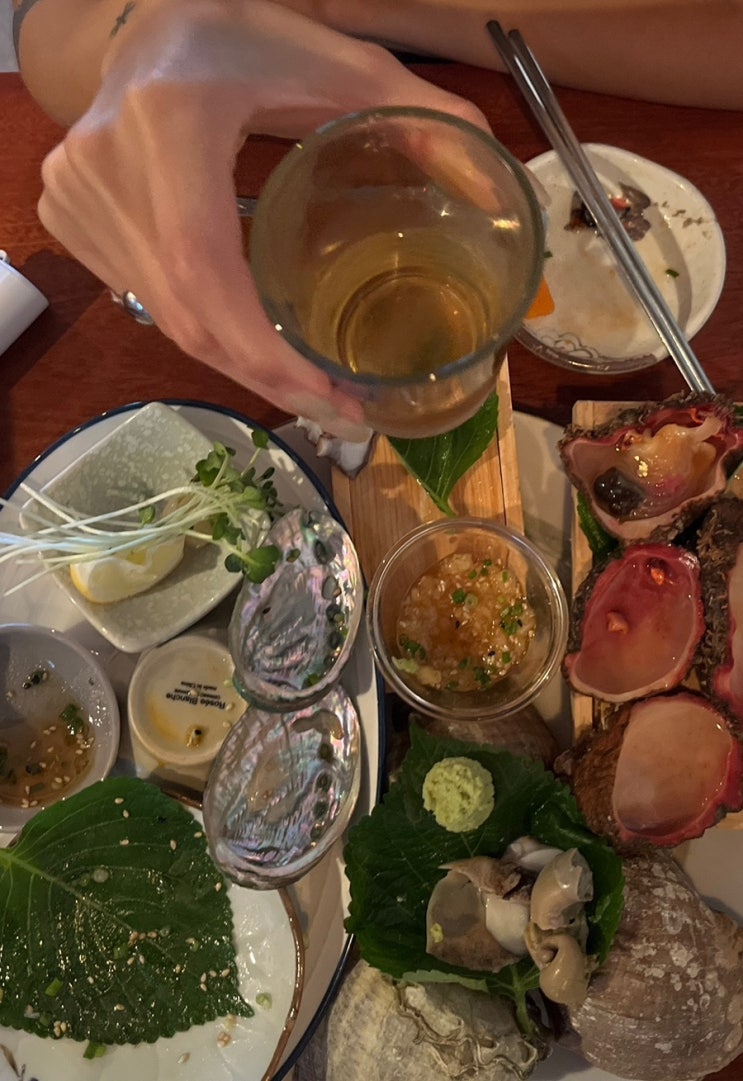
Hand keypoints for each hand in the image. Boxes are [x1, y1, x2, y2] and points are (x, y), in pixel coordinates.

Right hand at [37, 0, 489, 438]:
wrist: (143, 24)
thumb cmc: (237, 35)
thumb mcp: (333, 60)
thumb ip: (419, 112)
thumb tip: (495, 182)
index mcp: (170, 124)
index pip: (207, 271)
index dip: (267, 353)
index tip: (334, 398)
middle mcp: (107, 169)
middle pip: (188, 318)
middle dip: (267, 379)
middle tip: (337, 414)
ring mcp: (79, 200)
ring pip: (166, 322)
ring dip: (240, 365)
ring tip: (309, 391)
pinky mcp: (70, 221)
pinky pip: (147, 305)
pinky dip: (207, 334)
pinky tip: (254, 346)